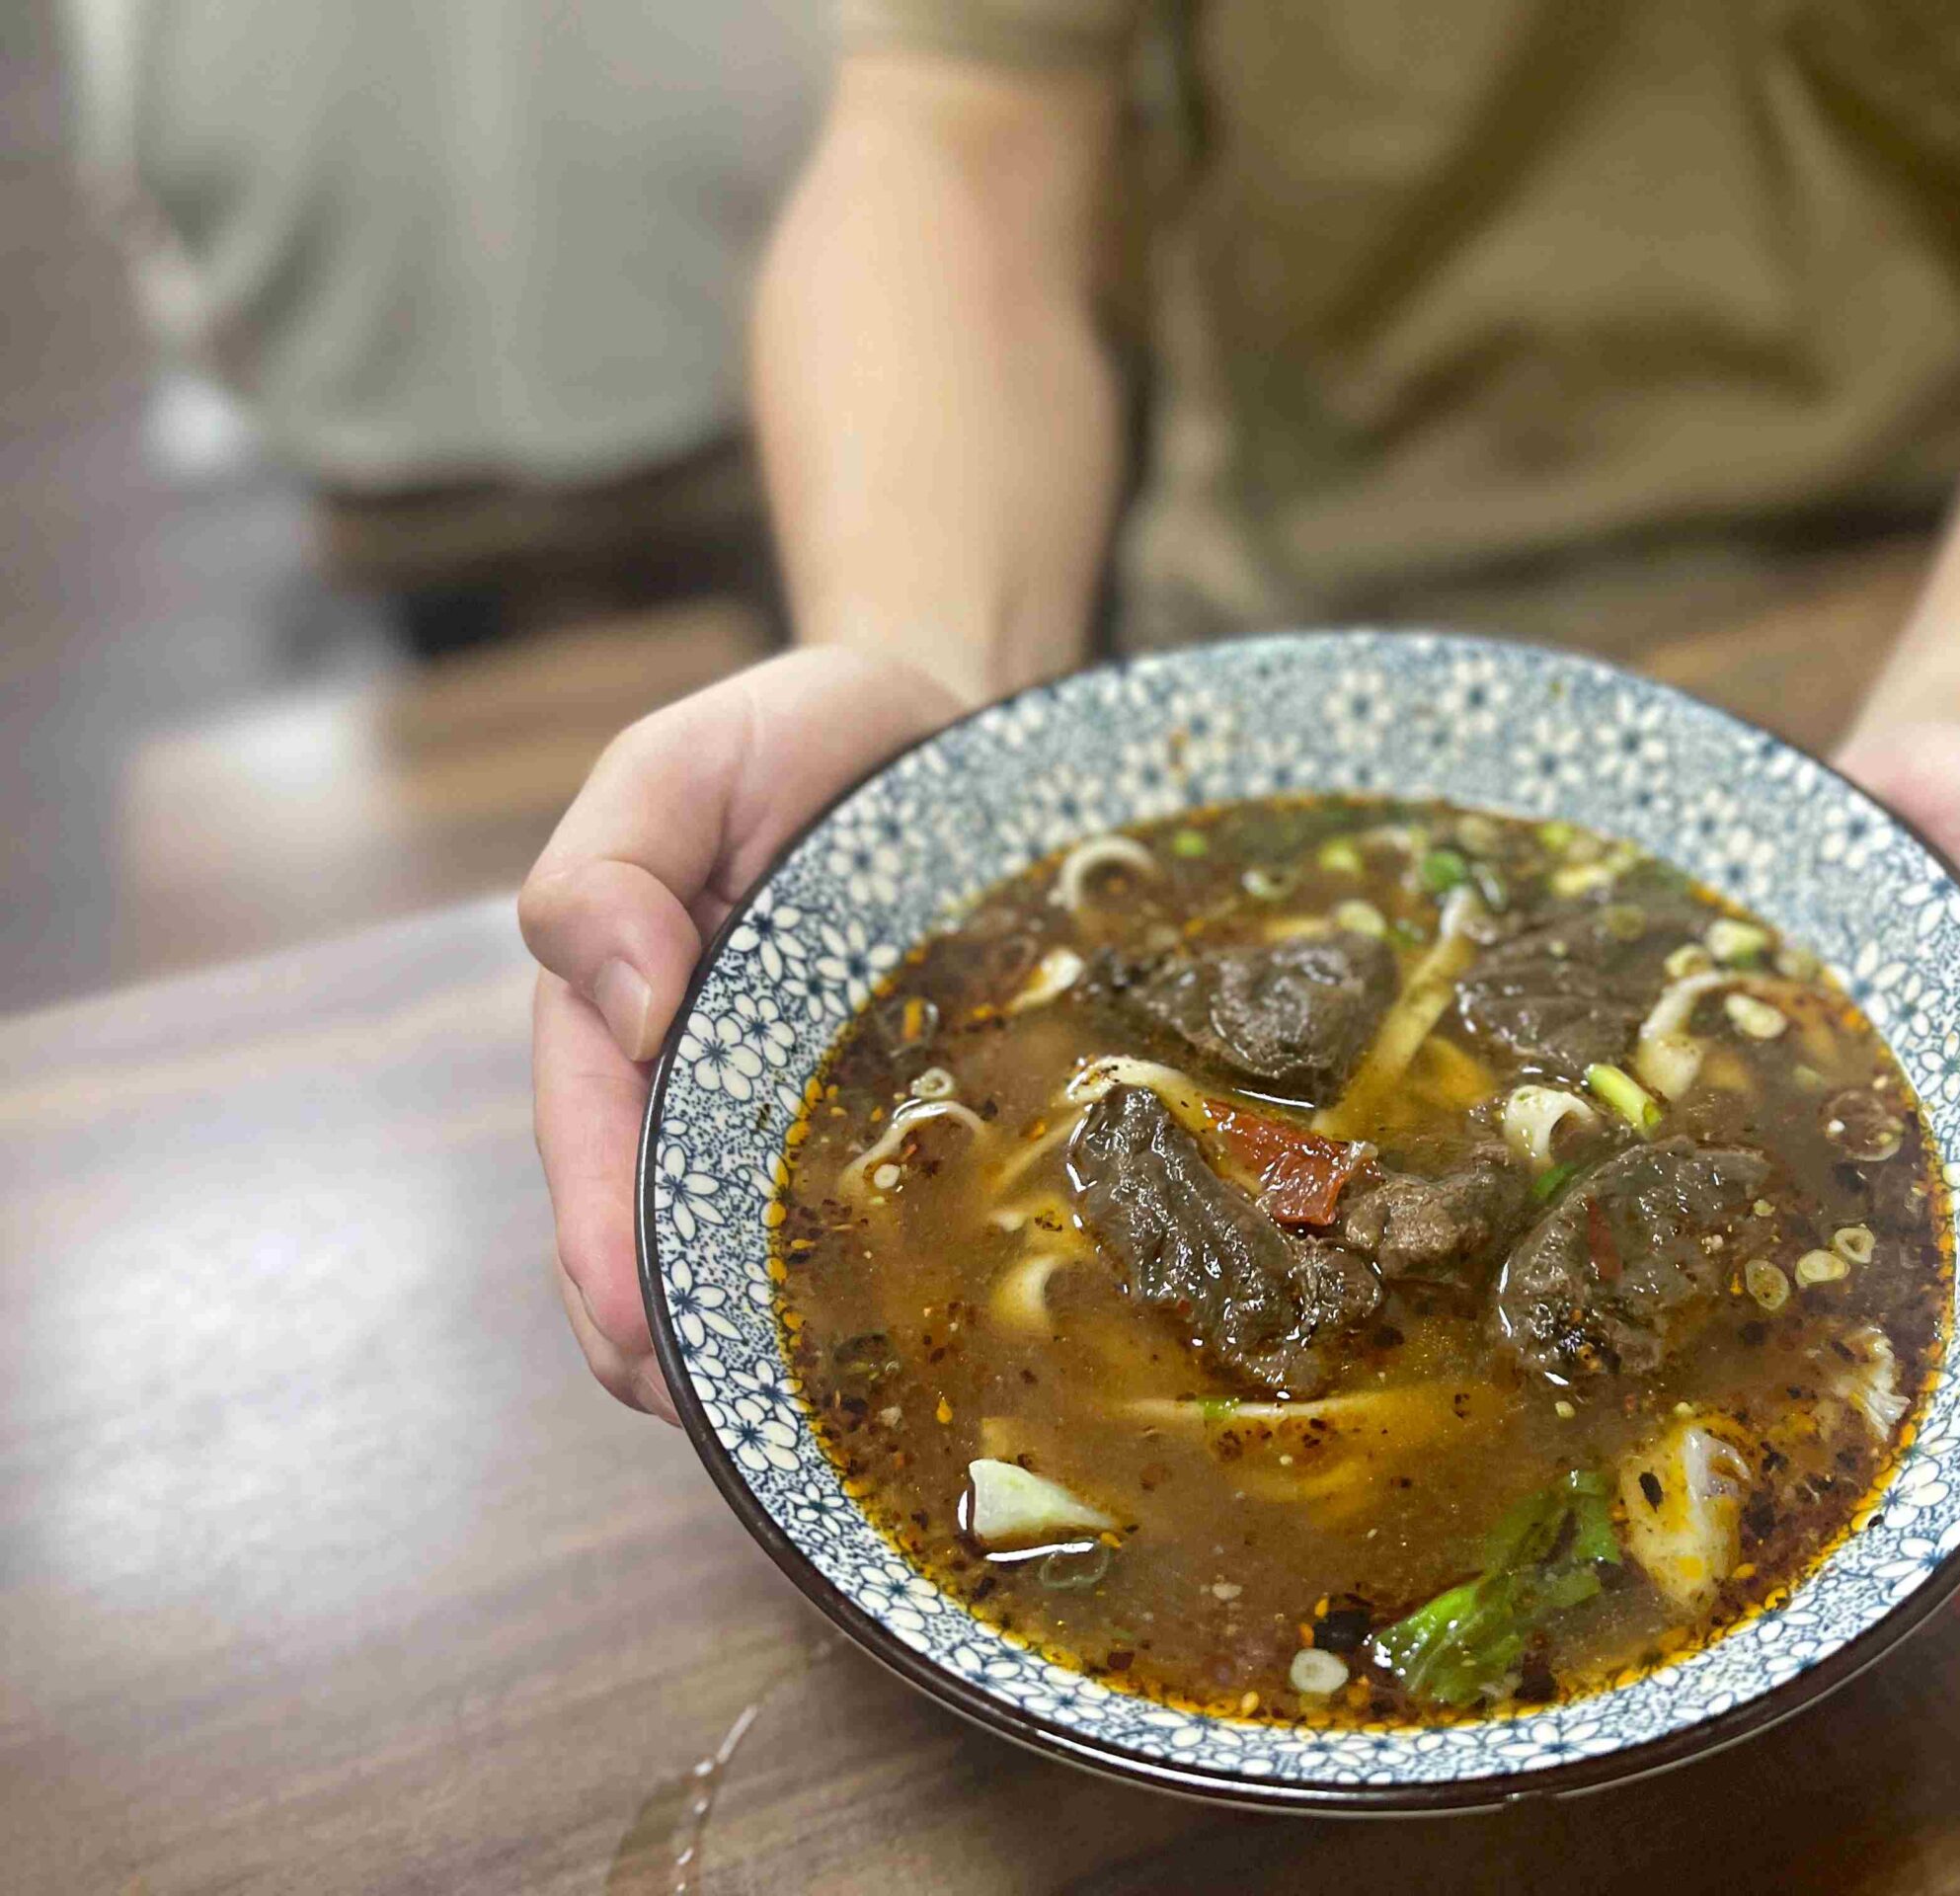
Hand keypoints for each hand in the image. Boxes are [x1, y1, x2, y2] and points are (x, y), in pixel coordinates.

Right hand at [518, 650, 959, 1419]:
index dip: (607, 1267)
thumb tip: (621, 1007)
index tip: (647, 1345)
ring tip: (842, 1419)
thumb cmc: (799, 742)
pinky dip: (886, 1290)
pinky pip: (882, 1225)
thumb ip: (612, 869)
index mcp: (626, 1032)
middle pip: (671, 1257)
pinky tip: (941, 1335)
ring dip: (786, 1349)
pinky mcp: (903, 1126)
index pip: (593, 1171)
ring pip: (774, 1269)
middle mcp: (706, 1100)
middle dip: (692, 1356)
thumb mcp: (680, 766)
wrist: (941, 721)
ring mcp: (804, 1125)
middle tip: (756, 1430)